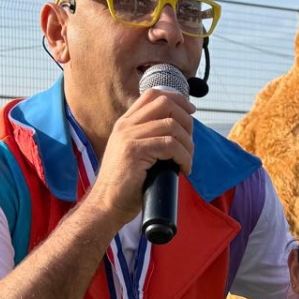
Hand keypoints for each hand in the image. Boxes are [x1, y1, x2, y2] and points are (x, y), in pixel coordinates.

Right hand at [89, 88, 195, 222]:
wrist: (107, 204)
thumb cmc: (126, 185)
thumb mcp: (136, 153)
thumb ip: (149, 138)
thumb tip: (180, 131)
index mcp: (126, 123)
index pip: (153, 94)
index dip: (177, 99)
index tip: (191, 112)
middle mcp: (126, 125)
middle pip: (165, 104)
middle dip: (186, 121)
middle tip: (190, 144)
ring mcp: (129, 136)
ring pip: (172, 125)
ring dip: (187, 144)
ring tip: (187, 161)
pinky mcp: (134, 151)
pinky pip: (170, 145)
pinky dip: (183, 156)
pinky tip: (183, 168)